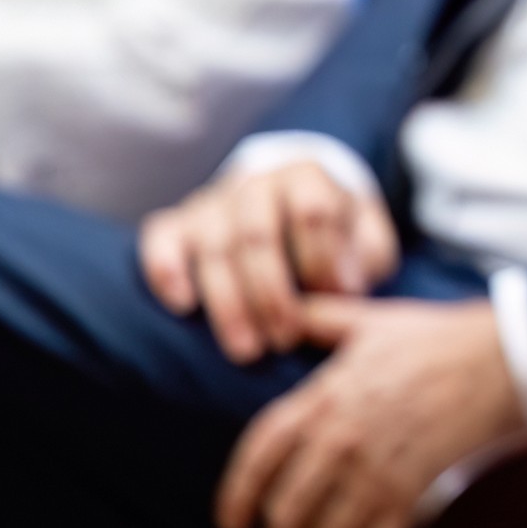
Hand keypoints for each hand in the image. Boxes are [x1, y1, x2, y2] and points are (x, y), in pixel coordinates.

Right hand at [140, 158, 400, 363]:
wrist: (296, 212)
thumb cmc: (336, 237)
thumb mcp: (366, 240)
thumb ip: (364, 258)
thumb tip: (341, 290)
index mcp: (307, 177)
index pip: (311, 211)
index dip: (323, 259)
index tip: (336, 300)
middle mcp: (255, 183)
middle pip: (257, 234)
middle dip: (272, 294)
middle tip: (286, 341)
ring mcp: (212, 202)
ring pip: (213, 246)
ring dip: (229, 303)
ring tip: (248, 351)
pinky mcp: (177, 224)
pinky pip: (161, 238)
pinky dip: (166, 269)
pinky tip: (183, 306)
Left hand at [214, 295, 520, 527]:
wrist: (509, 359)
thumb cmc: (443, 338)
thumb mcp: (376, 320)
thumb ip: (324, 319)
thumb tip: (288, 312)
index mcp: (324, 400)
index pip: (259, 457)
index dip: (237, 497)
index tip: (233, 525)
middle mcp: (341, 443)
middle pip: (287, 514)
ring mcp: (378, 473)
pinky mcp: (416, 495)